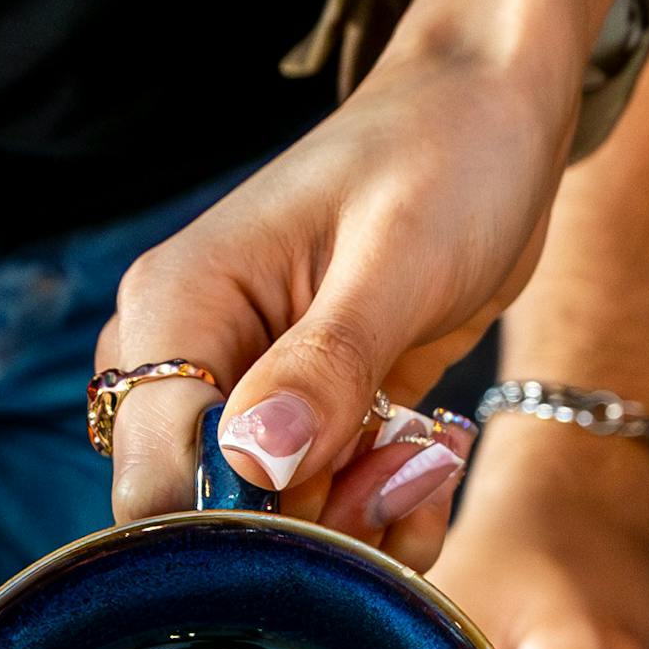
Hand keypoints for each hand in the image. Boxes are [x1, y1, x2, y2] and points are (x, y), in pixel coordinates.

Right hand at [100, 0, 624, 550]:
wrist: (494, 118)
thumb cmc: (445, 157)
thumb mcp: (397, 260)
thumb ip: (326, 368)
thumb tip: (256, 462)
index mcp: (176, 310)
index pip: (154, 481)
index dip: (240, 530)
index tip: (340, 500)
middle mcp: (193, 362)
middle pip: (214, 522)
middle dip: (322, 521)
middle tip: (409, 456)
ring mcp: (245, 396)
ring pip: (277, 528)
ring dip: (367, 514)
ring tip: (429, 445)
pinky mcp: (303, 420)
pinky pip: (325, 512)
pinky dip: (385, 508)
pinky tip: (430, 455)